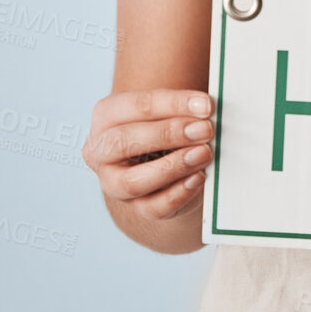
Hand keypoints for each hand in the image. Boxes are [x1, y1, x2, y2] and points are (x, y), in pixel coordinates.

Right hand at [82, 89, 215, 223]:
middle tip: (205, 129)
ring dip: (173, 166)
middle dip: (169, 134)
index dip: (174, 104)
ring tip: (204, 153)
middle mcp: (101, 151)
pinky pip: (153, 207)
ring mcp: (113, 183)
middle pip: (125, 141)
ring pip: (133, 181)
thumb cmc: (165, 128)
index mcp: (107, 115)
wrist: (162, 165)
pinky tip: (198, 178)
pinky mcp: (135, 207)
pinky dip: (178, 193)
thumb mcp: (169, 113)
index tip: (206, 106)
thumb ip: (184, 110)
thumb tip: (209, 110)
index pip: (137, 106)